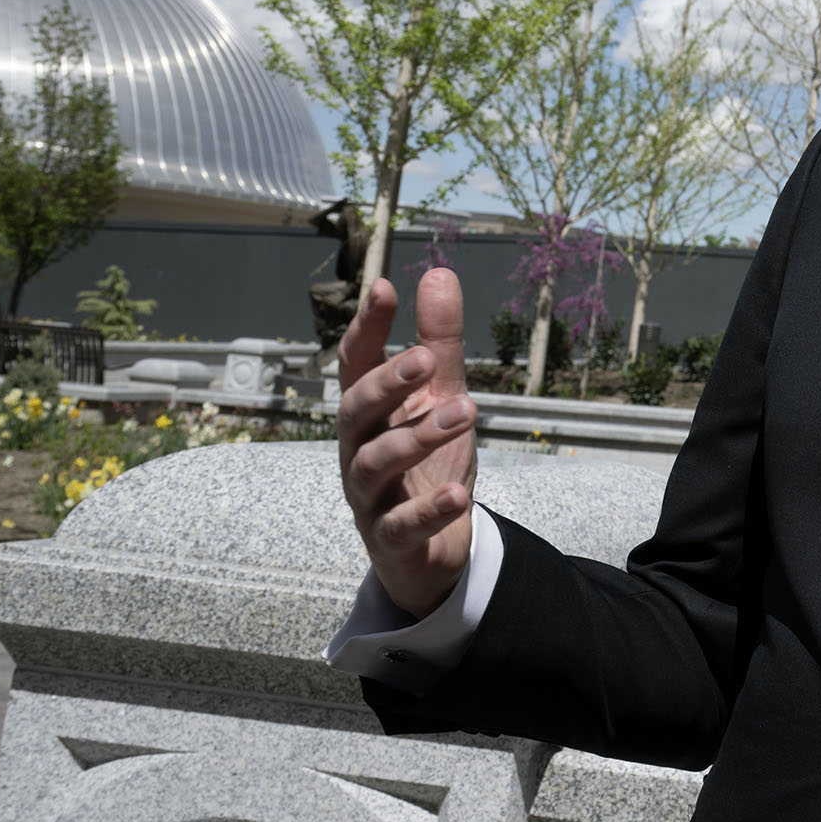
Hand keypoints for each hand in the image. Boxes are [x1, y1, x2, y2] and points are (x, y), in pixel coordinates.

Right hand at [336, 266, 478, 621]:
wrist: (432, 548)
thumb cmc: (428, 464)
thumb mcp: (440, 398)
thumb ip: (439, 343)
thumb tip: (438, 273)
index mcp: (370, 413)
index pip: (355, 364)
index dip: (365, 327)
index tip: (383, 288)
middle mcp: (359, 450)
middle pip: (355, 411)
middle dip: (387, 384)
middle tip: (427, 359)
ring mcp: (369, 497)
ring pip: (376, 464)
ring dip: (416, 438)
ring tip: (465, 412)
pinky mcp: (389, 539)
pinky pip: (400, 526)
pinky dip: (428, 510)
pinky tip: (459, 495)